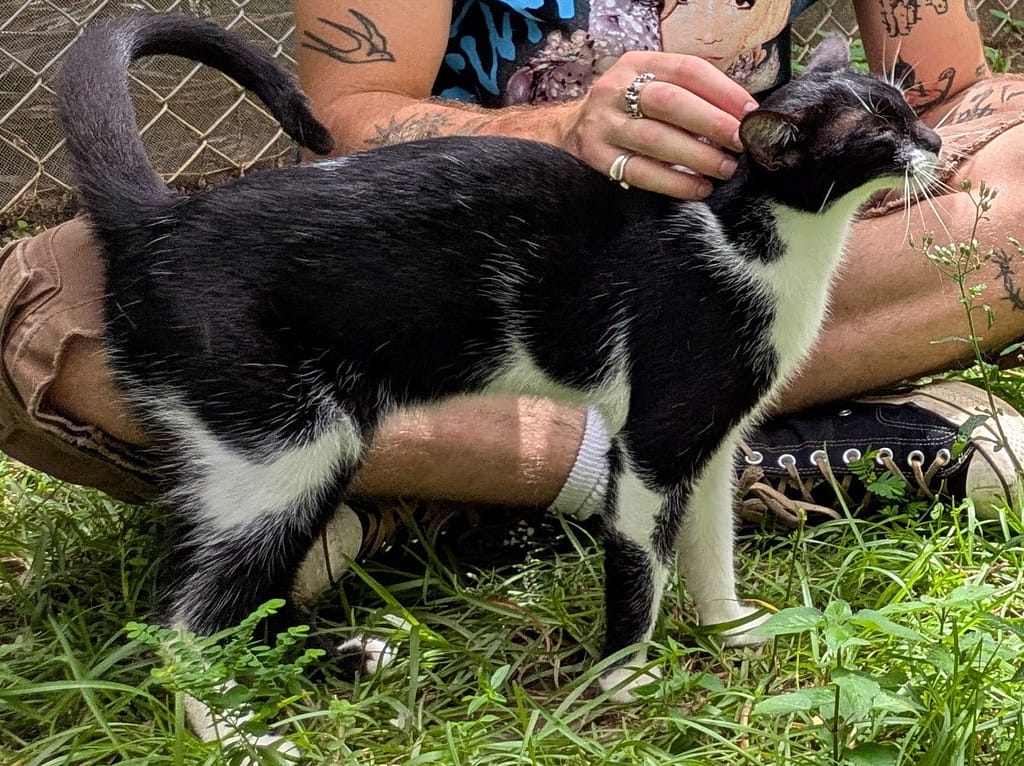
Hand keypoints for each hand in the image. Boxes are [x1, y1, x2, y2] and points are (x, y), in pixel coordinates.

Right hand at [560, 51, 757, 198]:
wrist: (571, 131)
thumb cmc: (628, 111)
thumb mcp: (651, 88)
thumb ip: (689, 95)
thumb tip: (741, 116)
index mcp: (638, 64)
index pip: (688, 70)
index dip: (723, 91)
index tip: (750, 113)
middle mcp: (616, 90)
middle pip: (671, 102)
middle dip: (712, 123)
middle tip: (740, 142)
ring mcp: (603, 125)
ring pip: (656, 140)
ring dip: (697, 156)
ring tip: (724, 168)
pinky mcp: (598, 158)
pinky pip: (641, 172)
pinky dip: (674, 182)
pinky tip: (698, 188)